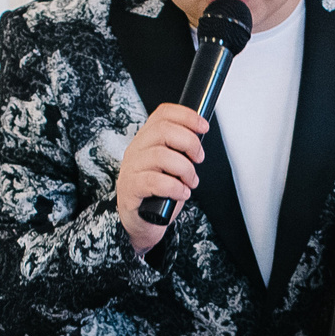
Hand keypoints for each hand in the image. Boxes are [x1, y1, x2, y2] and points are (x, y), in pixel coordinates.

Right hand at [117, 103, 209, 255]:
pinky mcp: (130, 189)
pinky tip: (182, 193)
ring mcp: (131, 168)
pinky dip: (175, 187)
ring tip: (191, 182)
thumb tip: (199, 142)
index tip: (204, 127)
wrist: (141, 222)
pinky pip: (154, 181)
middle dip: (189, 143)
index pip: (163, 113)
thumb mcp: (172, 167)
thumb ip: (181, 151)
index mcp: (146, 139)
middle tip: (199, 158)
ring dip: (185, 169)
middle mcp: (136, 149)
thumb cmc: (159, 193)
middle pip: (164, 130)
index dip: (187, 116)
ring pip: (161, 156)